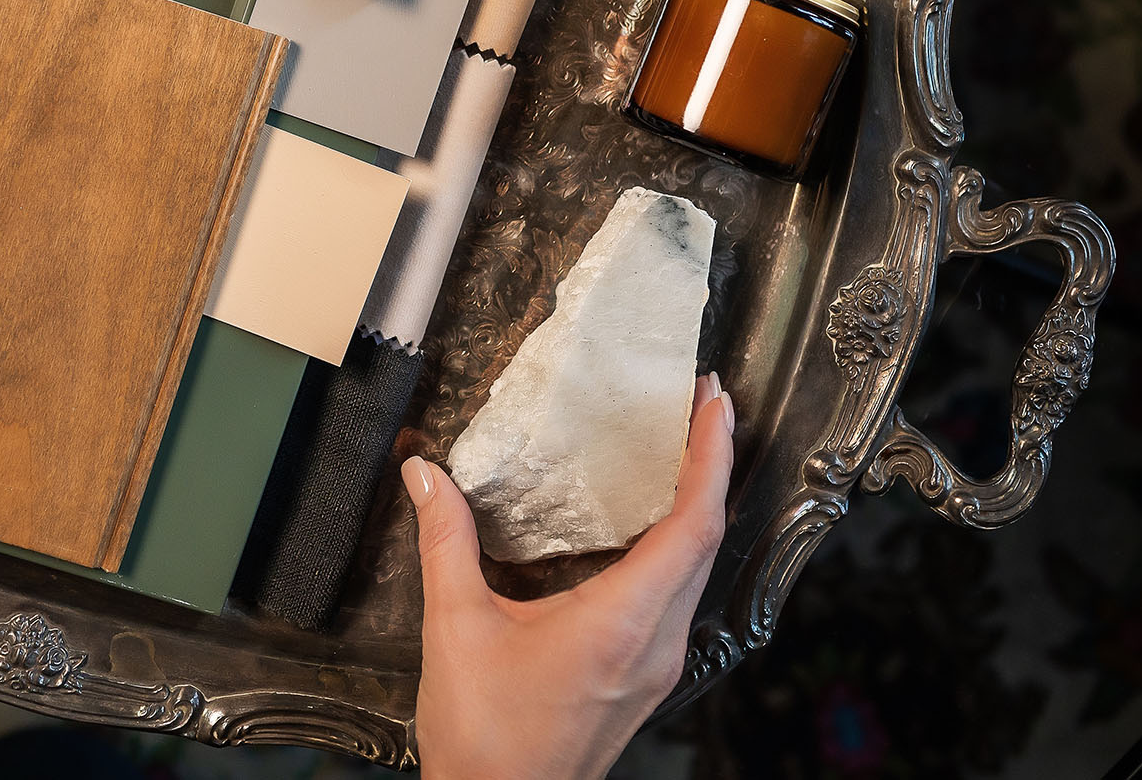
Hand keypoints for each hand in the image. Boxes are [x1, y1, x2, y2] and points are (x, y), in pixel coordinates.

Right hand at [407, 372, 735, 779]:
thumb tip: (426, 476)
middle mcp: (654, 643)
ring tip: (686, 452)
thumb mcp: (457, 627)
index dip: (711, 458)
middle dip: (713, 466)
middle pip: (708, 541)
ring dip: (700, 506)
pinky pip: (678, 596)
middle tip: (702, 407)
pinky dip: (677, 546)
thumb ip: (446, 542)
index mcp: (621, 623)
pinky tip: (651, 525)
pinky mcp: (643, 677)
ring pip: (698, 571)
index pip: (693, 525)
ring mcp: (655, 664)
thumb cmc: (484, 737)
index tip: (714, 404)